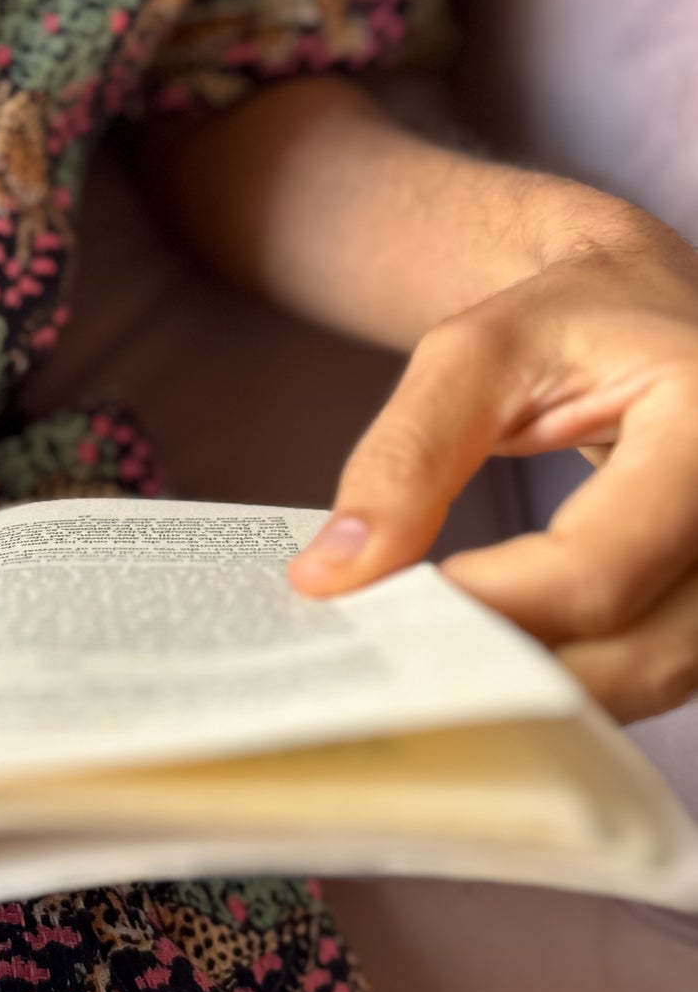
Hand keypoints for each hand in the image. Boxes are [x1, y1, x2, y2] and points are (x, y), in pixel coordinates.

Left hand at [289, 221, 697, 722]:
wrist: (646, 305)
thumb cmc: (571, 318)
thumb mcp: (473, 356)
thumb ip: (405, 460)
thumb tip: (334, 574)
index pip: (597, 567)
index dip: (487, 608)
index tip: (391, 607)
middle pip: (637, 648)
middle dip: (506, 665)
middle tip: (401, 651)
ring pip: (654, 676)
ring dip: (540, 686)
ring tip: (441, 654)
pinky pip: (658, 665)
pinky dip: (575, 673)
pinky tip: (502, 650)